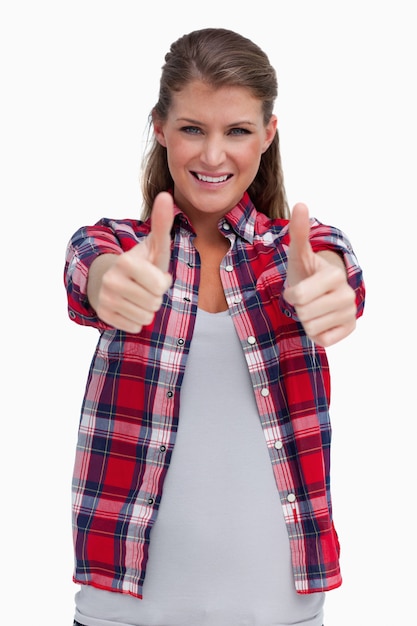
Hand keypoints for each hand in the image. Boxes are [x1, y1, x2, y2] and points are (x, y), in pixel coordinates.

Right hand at [93, 191, 173, 331]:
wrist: (109, 278)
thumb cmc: (141, 263)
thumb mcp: (153, 245)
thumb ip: (161, 224)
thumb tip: (166, 195)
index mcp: (126, 262)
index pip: (159, 286)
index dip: (162, 282)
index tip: (153, 274)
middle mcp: (112, 281)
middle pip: (154, 303)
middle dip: (155, 296)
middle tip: (145, 286)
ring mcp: (105, 299)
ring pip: (146, 317)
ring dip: (148, 309)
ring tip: (138, 296)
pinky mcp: (104, 315)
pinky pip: (135, 327)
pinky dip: (136, 320)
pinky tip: (129, 306)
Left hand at [283, 203, 356, 346]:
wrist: (318, 293)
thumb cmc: (305, 274)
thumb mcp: (298, 255)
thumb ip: (299, 232)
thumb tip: (301, 204)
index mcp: (335, 275)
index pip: (298, 297)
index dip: (291, 295)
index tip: (297, 288)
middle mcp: (347, 294)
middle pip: (304, 313)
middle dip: (298, 308)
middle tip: (305, 299)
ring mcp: (350, 313)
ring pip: (311, 327)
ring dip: (305, 320)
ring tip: (312, 308)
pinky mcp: (349, 330)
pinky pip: (321, 340)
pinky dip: (316, 333)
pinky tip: (320, 320)